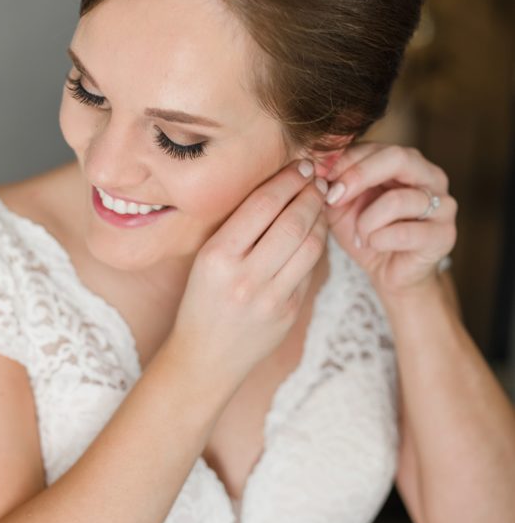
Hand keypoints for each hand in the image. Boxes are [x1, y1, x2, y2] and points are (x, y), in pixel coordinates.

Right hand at [171, 160, 328, 379]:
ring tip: (320, 203)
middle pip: (293, 222)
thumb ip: (239, 228)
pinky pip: (310, 270)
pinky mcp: (288, 313)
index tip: (300, 165)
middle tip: (318, 178)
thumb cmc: (203, 300)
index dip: (288, 180)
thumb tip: (280, 187)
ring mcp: (270, 298)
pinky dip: (316, 246)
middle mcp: (244, 277)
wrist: (205, 358)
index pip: (263, 205)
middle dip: (311, 194)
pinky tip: (314, 233)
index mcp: (217, 256)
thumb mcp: (206, 259)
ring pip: (310, 246)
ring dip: (320, 219)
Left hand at [322, 141, 456, 299]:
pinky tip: (372, 246)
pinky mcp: (444, 235)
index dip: (343, 161)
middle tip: (333, 198)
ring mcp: (443, 204)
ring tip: (359, 236)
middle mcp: (431, 176)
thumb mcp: (342, 205)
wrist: (389, 274)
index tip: (318, 179)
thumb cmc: (367, 234)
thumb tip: (315, 165)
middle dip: (358, 176)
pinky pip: (403, 233)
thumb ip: (332, 183)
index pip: (375, 146)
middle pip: (397, 157)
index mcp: (407, 162)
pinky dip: (378, 240)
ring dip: (366, 221)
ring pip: (398, 200)